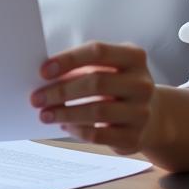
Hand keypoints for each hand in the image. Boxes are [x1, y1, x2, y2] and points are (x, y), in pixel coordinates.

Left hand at [30, 41, 157, 155]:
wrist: (153, 116)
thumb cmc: (117, 84)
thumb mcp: (108, 68)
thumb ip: (82, 67)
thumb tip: (45, 78)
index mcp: (134, 57)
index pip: (97, 51)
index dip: (68, 60)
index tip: (43, 71)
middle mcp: (142, 83)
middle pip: (96, 82)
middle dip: (61, 90)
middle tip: (36, 98)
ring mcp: (142, 112)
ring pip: (97, 111)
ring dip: (65, 113)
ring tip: (44, 114)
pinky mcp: (135, 138)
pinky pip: (100, 135)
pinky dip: (77, 130)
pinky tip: (64, 125)